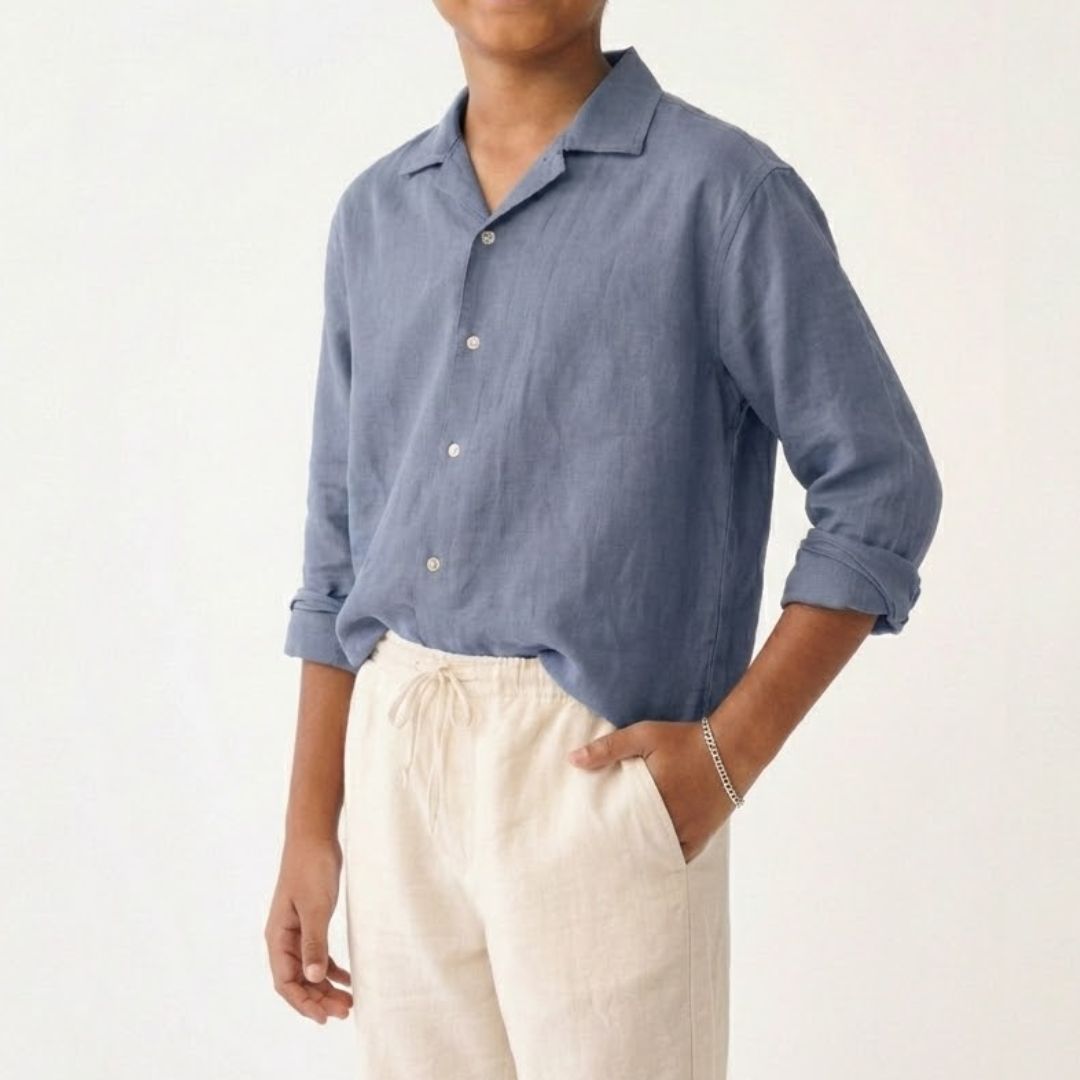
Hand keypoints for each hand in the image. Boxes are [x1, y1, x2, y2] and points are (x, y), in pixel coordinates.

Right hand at [264, 835, 352, 1023]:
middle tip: (345, 1011)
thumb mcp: (316, 908)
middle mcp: (284, 938)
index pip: (285, 982)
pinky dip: (332, 968)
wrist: (314, 837)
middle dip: (319, 999)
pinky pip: (318, 954)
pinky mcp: (311, 922)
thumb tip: (313, 978)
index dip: (303, 1003)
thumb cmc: (311, 869)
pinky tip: (348, 978)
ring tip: (348, 1001)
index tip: (324, 1017)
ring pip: (309, 970)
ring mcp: (297, 931)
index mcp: (278, 937)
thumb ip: (314, 944)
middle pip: (298, 980)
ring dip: (326, 987)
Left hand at [567, 718, 754, 862]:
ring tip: (619, 866)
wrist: (731, 747)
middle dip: (619, 851)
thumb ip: (608, 748)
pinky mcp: (703, 834)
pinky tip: (651, 864)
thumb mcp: (644, 735)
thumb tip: (572, 759)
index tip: (585, 843)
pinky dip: (666, 859)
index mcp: (651, 798)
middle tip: (597, 861)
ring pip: (658, 855)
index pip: (619, 827)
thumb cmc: (684, 739)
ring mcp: (689, 831)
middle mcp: (670, 820)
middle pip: (637, 845)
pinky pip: (681, 857)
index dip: (603, 837)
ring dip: (641, 857)